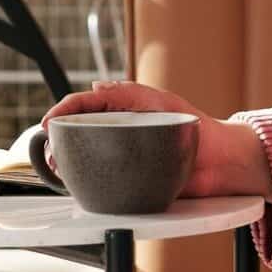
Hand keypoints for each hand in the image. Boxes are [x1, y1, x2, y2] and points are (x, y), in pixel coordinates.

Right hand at [37, 82, 270, 199]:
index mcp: (122, 111)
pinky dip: (86, 183)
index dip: (62, 113)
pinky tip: (77, 185)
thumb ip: (128, 94)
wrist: (221, 161)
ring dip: (67, 163)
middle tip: (50, 151)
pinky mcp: (130, 180)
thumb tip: (95, 87)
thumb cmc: (195, 126)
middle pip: (77, 134)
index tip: (49, 124)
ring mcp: (122, 158)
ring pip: (85, 159)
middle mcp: (118, 134)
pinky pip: (103, 182)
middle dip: (57, 141)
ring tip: (59, 167)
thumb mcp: (160, 102)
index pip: (83, 107)